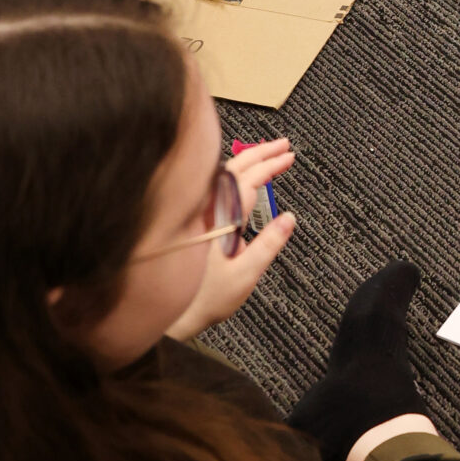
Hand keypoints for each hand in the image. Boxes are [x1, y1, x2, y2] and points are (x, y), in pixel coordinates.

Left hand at [166, 138, 296, 340]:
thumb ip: (268, 245)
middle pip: (233, 169)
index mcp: (219, 220)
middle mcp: (205, 211)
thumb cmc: (204, 300)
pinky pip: (212, 186)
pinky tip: (241, 175)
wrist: (170, 315)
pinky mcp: (193, 221)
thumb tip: (288, 218)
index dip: (270, 165)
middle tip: (284, 145)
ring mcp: (197, 215)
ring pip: (221, 175)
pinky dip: (232, 174)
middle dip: (260, 153)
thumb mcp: (245, 275)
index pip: (247, 181)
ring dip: (246, 160)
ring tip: (267, 153)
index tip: (289, 157)